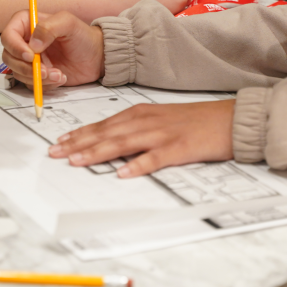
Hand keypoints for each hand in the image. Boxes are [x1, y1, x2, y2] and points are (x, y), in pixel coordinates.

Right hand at [1, 10, 104, 88]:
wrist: (96, 57)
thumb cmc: (83, 36)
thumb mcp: (68, 23)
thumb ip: (49, 27)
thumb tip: (33, 45)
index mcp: (27, 24)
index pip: (8, 35)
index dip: (15, 47)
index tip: (30, 56)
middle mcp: (24, 42)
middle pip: (9, 57)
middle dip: (26, 67)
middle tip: (46, 71)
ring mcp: (29, 60)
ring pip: (18, 73)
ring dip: (38, 78)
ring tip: (59, 74)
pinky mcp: (36, 75)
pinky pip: (29, 84)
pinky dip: (44, 85)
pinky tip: (60, 78)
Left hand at [48, 101, 235, 177]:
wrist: (230, 119)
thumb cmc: (196, 121)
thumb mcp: (162, 118)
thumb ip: (137, 128)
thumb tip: (112, 142)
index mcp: (142, 113)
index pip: (104, 124)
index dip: (80, 133)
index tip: (60, 141)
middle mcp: (148, 120)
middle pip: (107, 133)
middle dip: (79, 143)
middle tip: (56, 152)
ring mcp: (163, 134)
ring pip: (124, 143)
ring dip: (99, 152)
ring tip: (77, 161)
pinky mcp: (180, 147)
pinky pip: (155, 158)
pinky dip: (138, 165)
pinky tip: (124, 173)